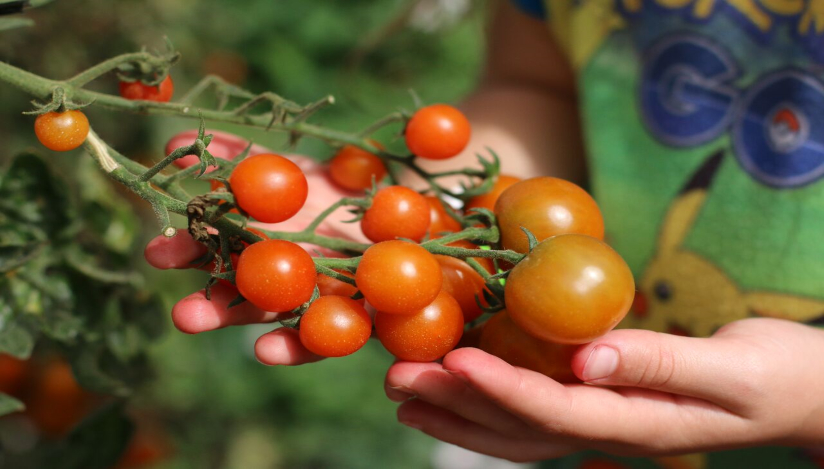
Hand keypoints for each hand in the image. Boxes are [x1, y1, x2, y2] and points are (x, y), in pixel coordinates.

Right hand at [144, 130, 366, 365]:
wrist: (415, 214)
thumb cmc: (352, 189)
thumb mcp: (299, 167)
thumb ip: (244, 158)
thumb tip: (176, 145)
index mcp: (268, 237)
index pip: (222, 247)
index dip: (190, 249)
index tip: (154, 248)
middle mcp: (285, 271)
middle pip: (237, 285)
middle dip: (200, 291)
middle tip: (166, 294)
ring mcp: (314, 297)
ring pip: (266, 312)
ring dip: (227, 318)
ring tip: (187, 320)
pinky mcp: (349, 325)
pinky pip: (317, 340)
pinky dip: (291, 348)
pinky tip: (263, 350)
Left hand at [385, 318, 823, 461]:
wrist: (792, 394)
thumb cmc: (772, 375)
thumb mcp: (731, 369)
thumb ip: (660, 363)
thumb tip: (589, 356)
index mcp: (636, 423)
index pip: (555, 411)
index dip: (501, 389)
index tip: (453, 361)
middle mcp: (607, 432)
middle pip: (517, 426)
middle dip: (455, 403)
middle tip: (397, 379)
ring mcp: (599, 424)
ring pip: (515, 428)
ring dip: (456, 410)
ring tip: (403, 392)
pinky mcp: (597, 404)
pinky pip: (532, 412)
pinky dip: (486, 403)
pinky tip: (453, 387)